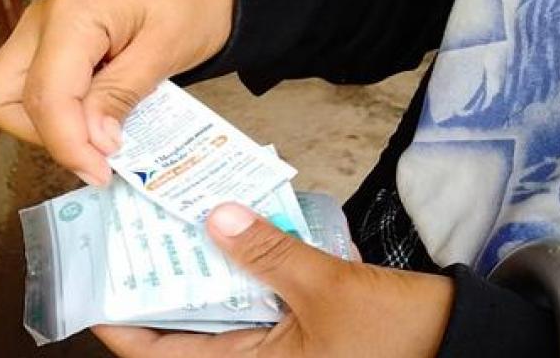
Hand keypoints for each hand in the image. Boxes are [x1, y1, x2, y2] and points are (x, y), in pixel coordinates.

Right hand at [0, 0, 233, 185]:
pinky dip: (58, 117)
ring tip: (100, 135)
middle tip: (98, 152)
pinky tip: (96, 120)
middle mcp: (40, 23)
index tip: (101, 172)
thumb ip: (121, 95)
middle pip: (0, 100)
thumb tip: (95, 144)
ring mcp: (38, 34)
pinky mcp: (47, 48)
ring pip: (6, 100)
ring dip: (48, 129)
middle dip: (47, 136)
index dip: (69, 145)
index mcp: (71, 16)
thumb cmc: (188, 1)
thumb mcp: (164, 51)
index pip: (46, 97)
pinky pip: (31, 93)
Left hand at [93, 203, 453, 357]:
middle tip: (140, 237)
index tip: (98, 285)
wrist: (460, 345)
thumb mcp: (327, 288)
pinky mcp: (298, 337)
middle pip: (186, 331)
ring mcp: (277, 352)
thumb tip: (213, 216)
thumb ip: (268, 251)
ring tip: (180, 227)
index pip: (162, 354)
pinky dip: (243, 275)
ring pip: (221, 314)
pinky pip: (255, 308)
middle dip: (161, 286)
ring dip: (203, 274)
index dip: (123, 325)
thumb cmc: (396, 334)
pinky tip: (237, 236)